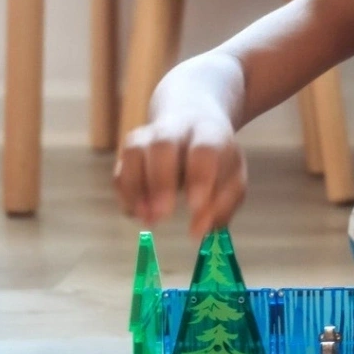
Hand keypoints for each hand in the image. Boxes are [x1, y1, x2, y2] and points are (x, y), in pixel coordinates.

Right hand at [113, 113, 246, 237]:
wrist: (194, 120)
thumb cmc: (217, 160)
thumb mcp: (232, 179)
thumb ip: (221, 206)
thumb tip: (199, 232)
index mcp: (208, 134)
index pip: (203, 149)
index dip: (198, 177)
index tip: (195, 206)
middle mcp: (175, 130)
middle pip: (162, 145)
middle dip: (160, 181)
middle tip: (163, 214)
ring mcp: (148, 138)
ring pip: (134, 152)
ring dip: (136, 188)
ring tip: (147, 219)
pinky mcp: (130, 152)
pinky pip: (121, 170)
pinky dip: (126, 194)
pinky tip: (137, 213)